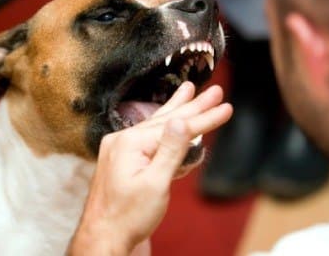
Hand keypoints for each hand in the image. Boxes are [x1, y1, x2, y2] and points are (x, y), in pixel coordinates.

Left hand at [69, 82, 232, 254]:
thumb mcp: (155, 184)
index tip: (226, 108)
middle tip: (215, 92)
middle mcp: (122, 140)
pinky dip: (163, 129)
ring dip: (177, 109)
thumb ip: (169, 150)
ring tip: (189, 91)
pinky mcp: (121, 157)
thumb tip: (181, 121)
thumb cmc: (127, 216)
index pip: (177, 128)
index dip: (204, 119)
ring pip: (155, 125)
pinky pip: (147, 138)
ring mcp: (120, 147)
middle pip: (166, 120)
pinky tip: (170, 120)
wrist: (102, 236)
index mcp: (131, 143)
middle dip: (194, 107)